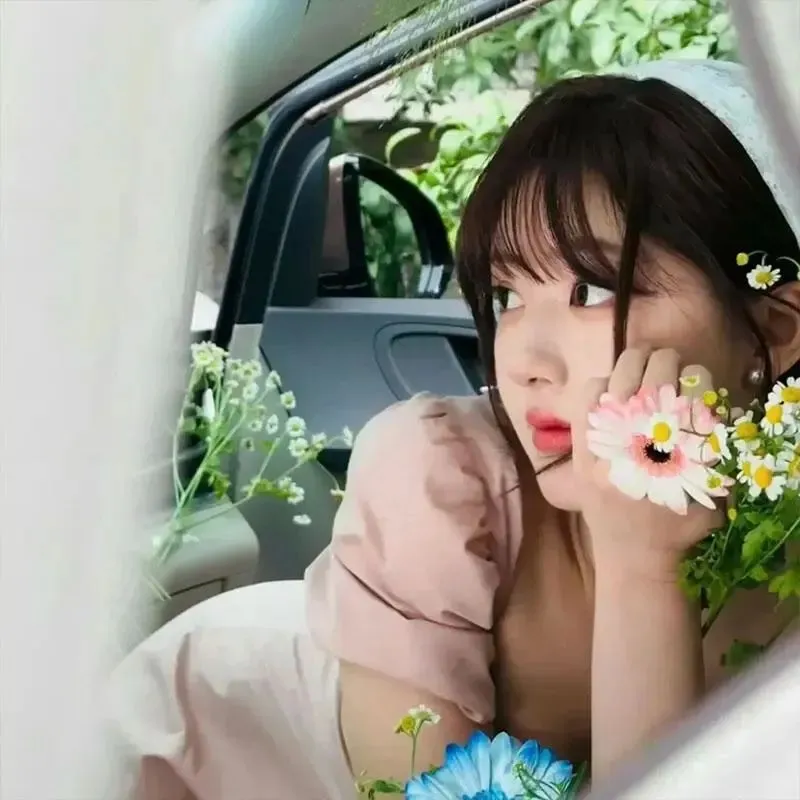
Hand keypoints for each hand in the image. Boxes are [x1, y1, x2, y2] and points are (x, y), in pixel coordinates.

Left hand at [572, 347, 723, 574]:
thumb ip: (714, 447)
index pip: (689, 395)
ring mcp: (605, 450)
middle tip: (668, 362)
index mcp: (679, 457)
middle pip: (652, 380)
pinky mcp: (582, 453)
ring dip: (632, 366)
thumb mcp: (711, 489)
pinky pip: (586, 401)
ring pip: (617, 380)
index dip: (696, 376)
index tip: (697, 377)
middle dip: (665, 361)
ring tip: (642, 368)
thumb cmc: (679, 524)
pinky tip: (612, 393)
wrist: (632, 555)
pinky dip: (600, 386)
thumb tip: (708, 397)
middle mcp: (641, 449)